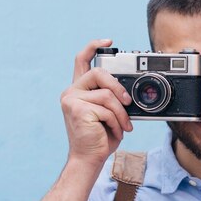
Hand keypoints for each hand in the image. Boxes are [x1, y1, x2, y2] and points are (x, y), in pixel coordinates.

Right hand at [61, 39, 132, 166]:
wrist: (89, 158)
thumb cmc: (100, 137)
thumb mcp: (109, 112)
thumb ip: (112, 97)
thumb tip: (128, 91)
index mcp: (79, 90)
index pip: (82, 60)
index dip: (94, 47)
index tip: (109, 42)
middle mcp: (71, 92)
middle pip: (99, 73)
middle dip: (118, 88)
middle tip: (128, 102)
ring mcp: (72, 100)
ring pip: (107, 95)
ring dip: (121, 113)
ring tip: (123, 125)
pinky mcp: (77, 109)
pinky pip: (107, 109)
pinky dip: (117, 121)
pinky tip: (114, 131)